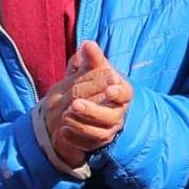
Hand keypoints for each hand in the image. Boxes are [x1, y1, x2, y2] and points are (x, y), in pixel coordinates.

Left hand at [42, 41, 133, 165]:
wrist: (92, 106)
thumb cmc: (97, 84)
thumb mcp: (95, 70)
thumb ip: (93, 59)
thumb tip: (87, 44)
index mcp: (122, 93)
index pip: (124, 94)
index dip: (118, 93)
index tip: (109, 89)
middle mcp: (118, 113)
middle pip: (110, 116)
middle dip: (93, 111)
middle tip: (75, 104)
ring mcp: (108, 129)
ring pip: (99, 132)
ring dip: (82, 124)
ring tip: (66, 115)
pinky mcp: (96, 142)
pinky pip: (88, 144)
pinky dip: (76, 137)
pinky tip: (64, 130)